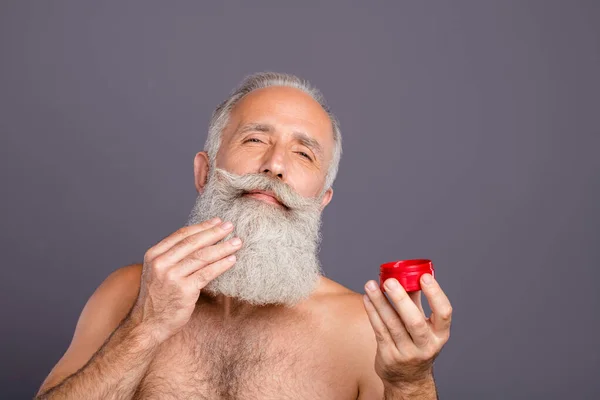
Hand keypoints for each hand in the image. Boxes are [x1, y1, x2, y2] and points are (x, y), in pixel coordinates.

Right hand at [130, 218, 240, 342]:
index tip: (216, 221)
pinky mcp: (184, 290)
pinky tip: (232, 260)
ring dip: (222, 247)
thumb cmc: (157, 298)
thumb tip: (200, 241)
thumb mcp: (157, 272)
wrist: (147, 324)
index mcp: (154, 255)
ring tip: (237, 242)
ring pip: (202, 256)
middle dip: (214, 232)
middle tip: (230, 226)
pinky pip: (207, 273)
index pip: (181, 234)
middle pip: (193, 242)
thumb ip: (173, 257)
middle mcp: (161, 263)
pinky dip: (221, 265)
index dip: (201, 226)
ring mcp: (172, 276)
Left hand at [363, 274, 451, 386]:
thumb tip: (408, 273)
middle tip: (389, 281)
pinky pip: (379, 330)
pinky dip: (372, 312)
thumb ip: (417, 301)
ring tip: (370, 285)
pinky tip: (367, 298)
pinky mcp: (388, 356)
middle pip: (414, 321)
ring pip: (392, 324)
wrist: (408, 379)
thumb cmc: (416, 343)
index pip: (444, 313)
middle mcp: (426, 345)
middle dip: (401, 299)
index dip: (435, 294)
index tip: (424, 277)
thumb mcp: (424, 325)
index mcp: (440, 334)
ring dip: (380, 302)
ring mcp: (407, 353)